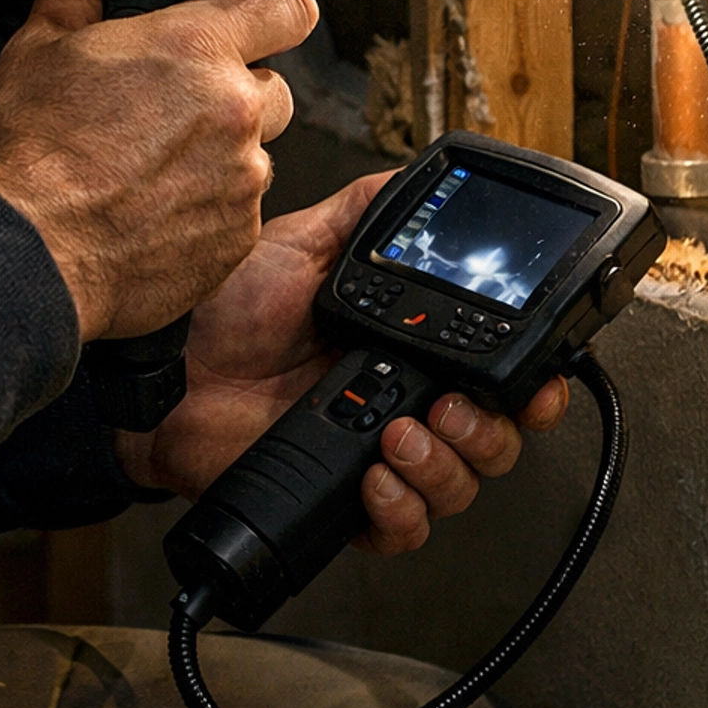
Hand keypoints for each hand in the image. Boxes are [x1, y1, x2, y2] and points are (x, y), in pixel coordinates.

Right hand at [0, 0, 316, 340]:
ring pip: (254, 154)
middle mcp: (233, 111)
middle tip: (174, 109)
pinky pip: (239, 212)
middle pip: (273, 86)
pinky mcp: (236, 240)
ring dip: (220, 155)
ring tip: (152, 168)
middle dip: (234, 93)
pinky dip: (207, 210)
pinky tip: (152, 211)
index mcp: (194, 49)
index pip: (286, 4)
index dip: (275, 7)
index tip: (259, 18)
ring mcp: (240, 180)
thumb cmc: (26, 159)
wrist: (23, 256)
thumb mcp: (35, 51)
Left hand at [115, 171, 569, 552]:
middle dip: (492, 429)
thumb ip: (367, 212)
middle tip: (453, 406)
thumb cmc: (224, 309)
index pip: (495, 375)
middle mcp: (402, 403)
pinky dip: (400, 510)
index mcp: (407, 346)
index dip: (531, 386)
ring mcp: (376, 455)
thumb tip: (422, 177)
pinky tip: (374, 473)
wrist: (169, 369)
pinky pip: (401, 530)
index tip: (538, 381)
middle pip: (493, 439)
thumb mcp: (304, 244)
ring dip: (446, 465)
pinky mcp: (342, 501)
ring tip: (400, 434)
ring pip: (458, 487)